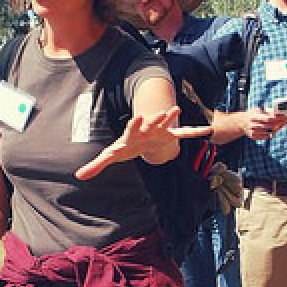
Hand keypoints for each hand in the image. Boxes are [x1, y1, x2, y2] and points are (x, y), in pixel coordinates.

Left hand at [75, 106, 210, 180]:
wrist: (141, 137)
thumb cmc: (125, 146)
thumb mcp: (111, 155)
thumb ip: (97, 165)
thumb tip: (79, 175)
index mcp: (132, 134)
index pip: (132, 129)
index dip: (134, 124)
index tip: (136, 118)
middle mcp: (146, 129)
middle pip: (151, 123)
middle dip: (156, 119)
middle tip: (162, 112)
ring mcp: (160, 131)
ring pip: (167, 124)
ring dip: (171, 118)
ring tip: (177, 110)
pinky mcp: (170, 135)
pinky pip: (184, 134)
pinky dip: (195, 132)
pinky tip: (208, 130)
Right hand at [243, 109, 285, 140]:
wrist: (241, 122)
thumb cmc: (252, 114)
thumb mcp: (257, 110)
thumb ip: (267, 111)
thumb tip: (278, 113)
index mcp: (255, 117)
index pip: (268, 118)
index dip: (277, 118)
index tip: (283, 117)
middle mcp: (253, 125)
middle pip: (269, 126)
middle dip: (278, 124)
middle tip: (284, 121)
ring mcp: (253, 132)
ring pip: (268, 132)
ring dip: (276, 129)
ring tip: (280, 126)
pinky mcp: (253, 136)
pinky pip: (265, 137)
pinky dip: (270, 134)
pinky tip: (274, 130)